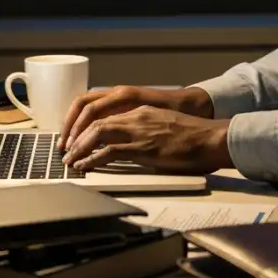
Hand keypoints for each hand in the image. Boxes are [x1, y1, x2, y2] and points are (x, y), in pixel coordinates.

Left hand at [62, 106, 231, 173]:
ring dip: (79, 148)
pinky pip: (108, 152)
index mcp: (142, 110)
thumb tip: (136, 145)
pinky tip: (84, 167)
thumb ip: (149, 130)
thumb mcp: (167, 126)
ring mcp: (138, 131)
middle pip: (95, 121)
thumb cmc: (195, 137)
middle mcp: (136, 116)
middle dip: (76, 137)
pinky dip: (91, 160)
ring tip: (70, 161)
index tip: (76, 139)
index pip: (105, 114)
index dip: (86, 127)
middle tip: (66, 151)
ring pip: (97, 133)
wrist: (211, 138)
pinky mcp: (142, 148)